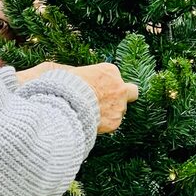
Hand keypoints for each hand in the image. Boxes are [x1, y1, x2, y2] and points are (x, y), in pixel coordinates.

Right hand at [17, 61, 138, 134]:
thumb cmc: (64, 87)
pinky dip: (104, 124)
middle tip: (107, 100)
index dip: (105, 83)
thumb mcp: (70, 72)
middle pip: (131, 91)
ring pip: (121, 109)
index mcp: (110, 70)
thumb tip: (74, 75)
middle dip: (122, 95)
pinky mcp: (115, 122)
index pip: (115, 75)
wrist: (65, 107)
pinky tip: (90, 122)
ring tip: (92, 114)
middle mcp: (119, 87)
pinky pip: (112, 123)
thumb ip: (81, 74)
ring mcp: (119, 105)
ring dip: (111, 111)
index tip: (95, 88)